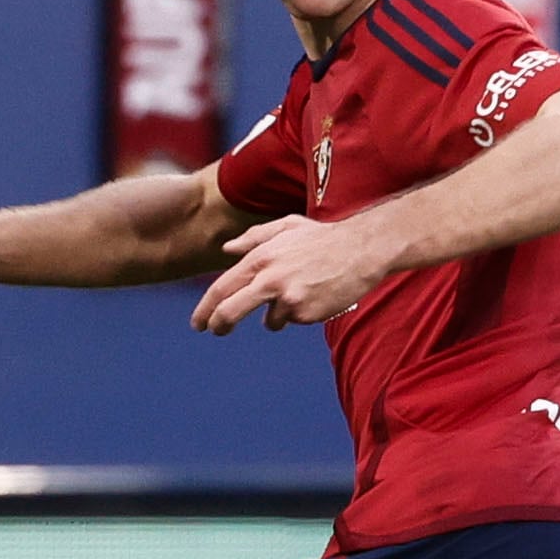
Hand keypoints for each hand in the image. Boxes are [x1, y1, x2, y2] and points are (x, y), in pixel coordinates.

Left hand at [192, 213, 390, 334]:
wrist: (361, 249)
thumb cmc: (322, 237)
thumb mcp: (286, 226)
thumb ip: (254, 237)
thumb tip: (226, 249)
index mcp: (260, 257)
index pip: (221, 288)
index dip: (205, 309)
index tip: (198, 323)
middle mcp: (269, 278)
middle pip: (230, 311)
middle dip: (218, 325)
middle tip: (216, 331)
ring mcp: (287, 298)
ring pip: (269, 321)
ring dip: (278, 315)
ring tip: (302, 292)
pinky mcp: (304, 313)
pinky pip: (292, 321)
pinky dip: (299, 313)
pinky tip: (315, 295)